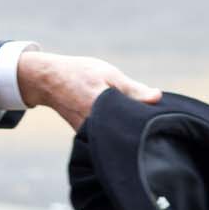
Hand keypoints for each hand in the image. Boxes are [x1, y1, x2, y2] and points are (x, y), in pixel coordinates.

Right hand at [14, 50, 159, 131]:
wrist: (47, 81)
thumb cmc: (79, 73)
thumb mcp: (108, 74)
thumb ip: (133, 88)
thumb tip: (158, 98)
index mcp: (102, 107)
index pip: (134, 120)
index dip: (149, 119)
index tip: (161, 114)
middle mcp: (94, 125)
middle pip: (127, 132)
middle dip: (140, 126)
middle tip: (150, 116)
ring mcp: (89, 133)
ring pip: (117, 135)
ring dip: (128, 128)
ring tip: (132, 115)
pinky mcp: (85, 136)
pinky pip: (107, 136)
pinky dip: (116, 130)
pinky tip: (118, 119)